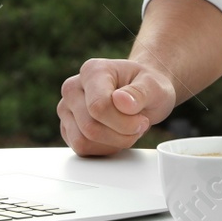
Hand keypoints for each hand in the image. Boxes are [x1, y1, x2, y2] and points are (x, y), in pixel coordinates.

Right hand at [58, 58, 176, 156]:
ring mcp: (66, 108)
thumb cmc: (147, 87)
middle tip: (139, 125)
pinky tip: (116, 136)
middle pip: (90, 127)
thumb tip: (121, 100)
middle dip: (121, 135)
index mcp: (92, 70)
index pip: (98, 106)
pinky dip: (103, 149)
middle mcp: (73, 87)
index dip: (124, 122)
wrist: (141, 94)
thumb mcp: (155, 86)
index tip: (142, 120)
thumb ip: (140, 93)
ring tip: (127, 130)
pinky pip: (81, 149)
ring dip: (112, 143)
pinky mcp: (67, 127)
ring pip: (83, 141)